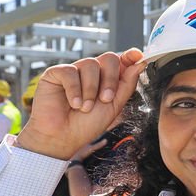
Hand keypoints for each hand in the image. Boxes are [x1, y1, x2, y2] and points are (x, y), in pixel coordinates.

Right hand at [17, 49, 143, 159]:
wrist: (63, 139)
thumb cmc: (87, 125)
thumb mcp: (114, 105)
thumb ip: (127, 84)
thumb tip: (140, 61)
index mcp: (106, 78)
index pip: (120, 60)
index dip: (130, 56)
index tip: (137, 56)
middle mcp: (91, 72)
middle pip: (108, 58)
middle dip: (110, 79)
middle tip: (105, 99)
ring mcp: (74, 71)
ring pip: (90, 64)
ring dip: (91, 89)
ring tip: (85, 108)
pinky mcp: (55, 74)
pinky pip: (70, 71)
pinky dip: (74, 89)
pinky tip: (73, 104)